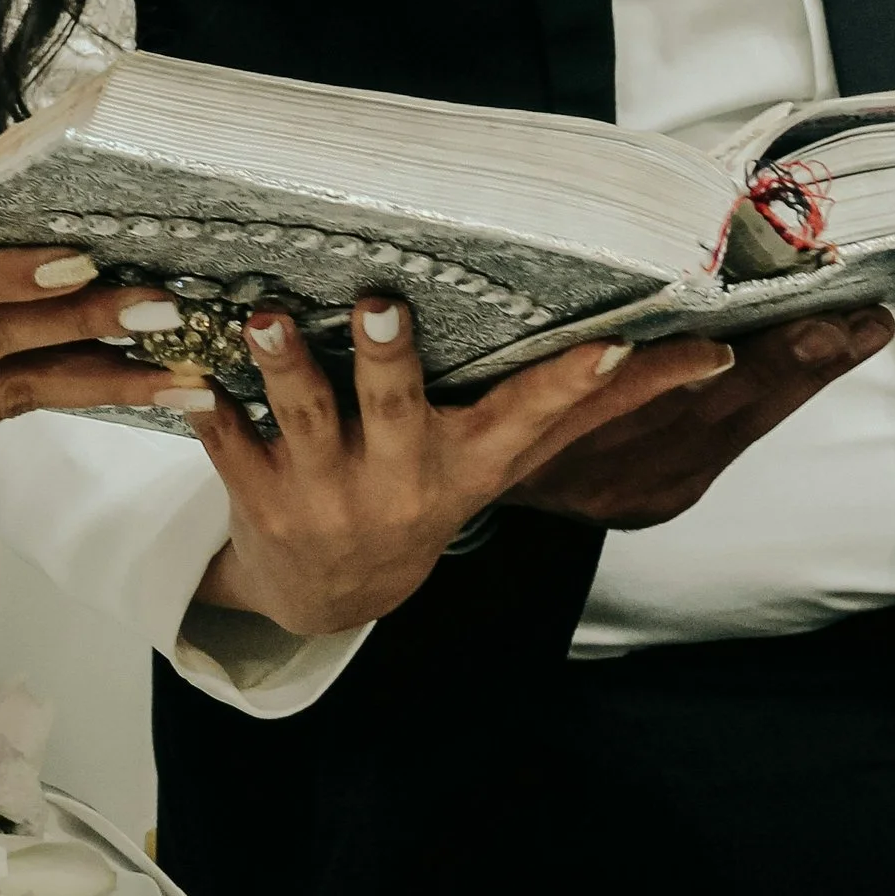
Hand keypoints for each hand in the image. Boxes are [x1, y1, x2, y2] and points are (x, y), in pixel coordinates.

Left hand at [188, 299, 739, 637]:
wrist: (328, 593)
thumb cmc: (429, 489)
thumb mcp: (505, 457)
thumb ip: (590, 402)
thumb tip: (711, 352)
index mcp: (470, 464)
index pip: (535, 420)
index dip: (577, 383)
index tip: (609, 340)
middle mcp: (403, 480)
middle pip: (400, 412)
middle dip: (392, 360)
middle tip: (386, 303)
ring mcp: (328, 493)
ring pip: (306, 419)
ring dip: (287, 367)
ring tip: (267, 315)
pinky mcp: (259, 496)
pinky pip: (228, 447)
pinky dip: (208, 412)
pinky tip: (183, 374)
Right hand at [503, 307, 894, 526]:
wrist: (455, 477)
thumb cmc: (482, 390)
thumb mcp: (513, 355)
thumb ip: (582, 330)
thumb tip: (671, 268)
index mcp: (569, 424)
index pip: (677, 383)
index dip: (754, 355)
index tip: (812, 326)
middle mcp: (611, 468)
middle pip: (721, 408)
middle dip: (796, 361)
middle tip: (858, 321)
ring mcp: (637, 490)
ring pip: (732, 429)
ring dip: (797, 380)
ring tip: (856, 334)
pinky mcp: (652, 501)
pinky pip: (722, 447)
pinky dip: (764, 404)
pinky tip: (805, 367)